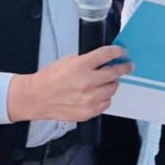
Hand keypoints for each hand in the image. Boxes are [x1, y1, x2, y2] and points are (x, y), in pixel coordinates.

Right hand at [7, 46, 131, 122]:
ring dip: (112, 84)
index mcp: (81, 66)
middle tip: (126, 66)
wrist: (37, 97)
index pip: (107, 55)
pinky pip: (106, 103)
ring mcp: (89, 99)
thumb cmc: (50, 79)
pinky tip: (98, 94)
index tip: (123, 53)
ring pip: (112, 89)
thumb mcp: (68, 61)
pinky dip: (105, 97)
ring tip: (106, 82)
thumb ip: (87, 61)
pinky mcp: (88, 111)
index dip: (118, 52)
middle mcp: (87, 82)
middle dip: (123, 68)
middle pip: (115, 73)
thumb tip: (104, 60)